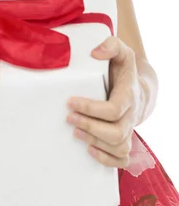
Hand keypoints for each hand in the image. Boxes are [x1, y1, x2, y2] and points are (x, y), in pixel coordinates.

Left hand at [66, 35, 143, 167]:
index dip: (91, 108)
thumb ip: (110, 45)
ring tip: (75, 132)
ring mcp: (129, 129)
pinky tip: (90, 149)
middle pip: (116, 132)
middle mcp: (131, 115)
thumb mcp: (121, 51)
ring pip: (119, 146)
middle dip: (90, 126)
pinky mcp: (124, 139)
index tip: (70, 101)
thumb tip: (95, 52)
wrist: (137, 87)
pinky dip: (108, 159)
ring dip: (95, 141)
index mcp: (129, 94)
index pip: (113, 109)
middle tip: (69, 117)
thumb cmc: (122, 69)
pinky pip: (123, 159)